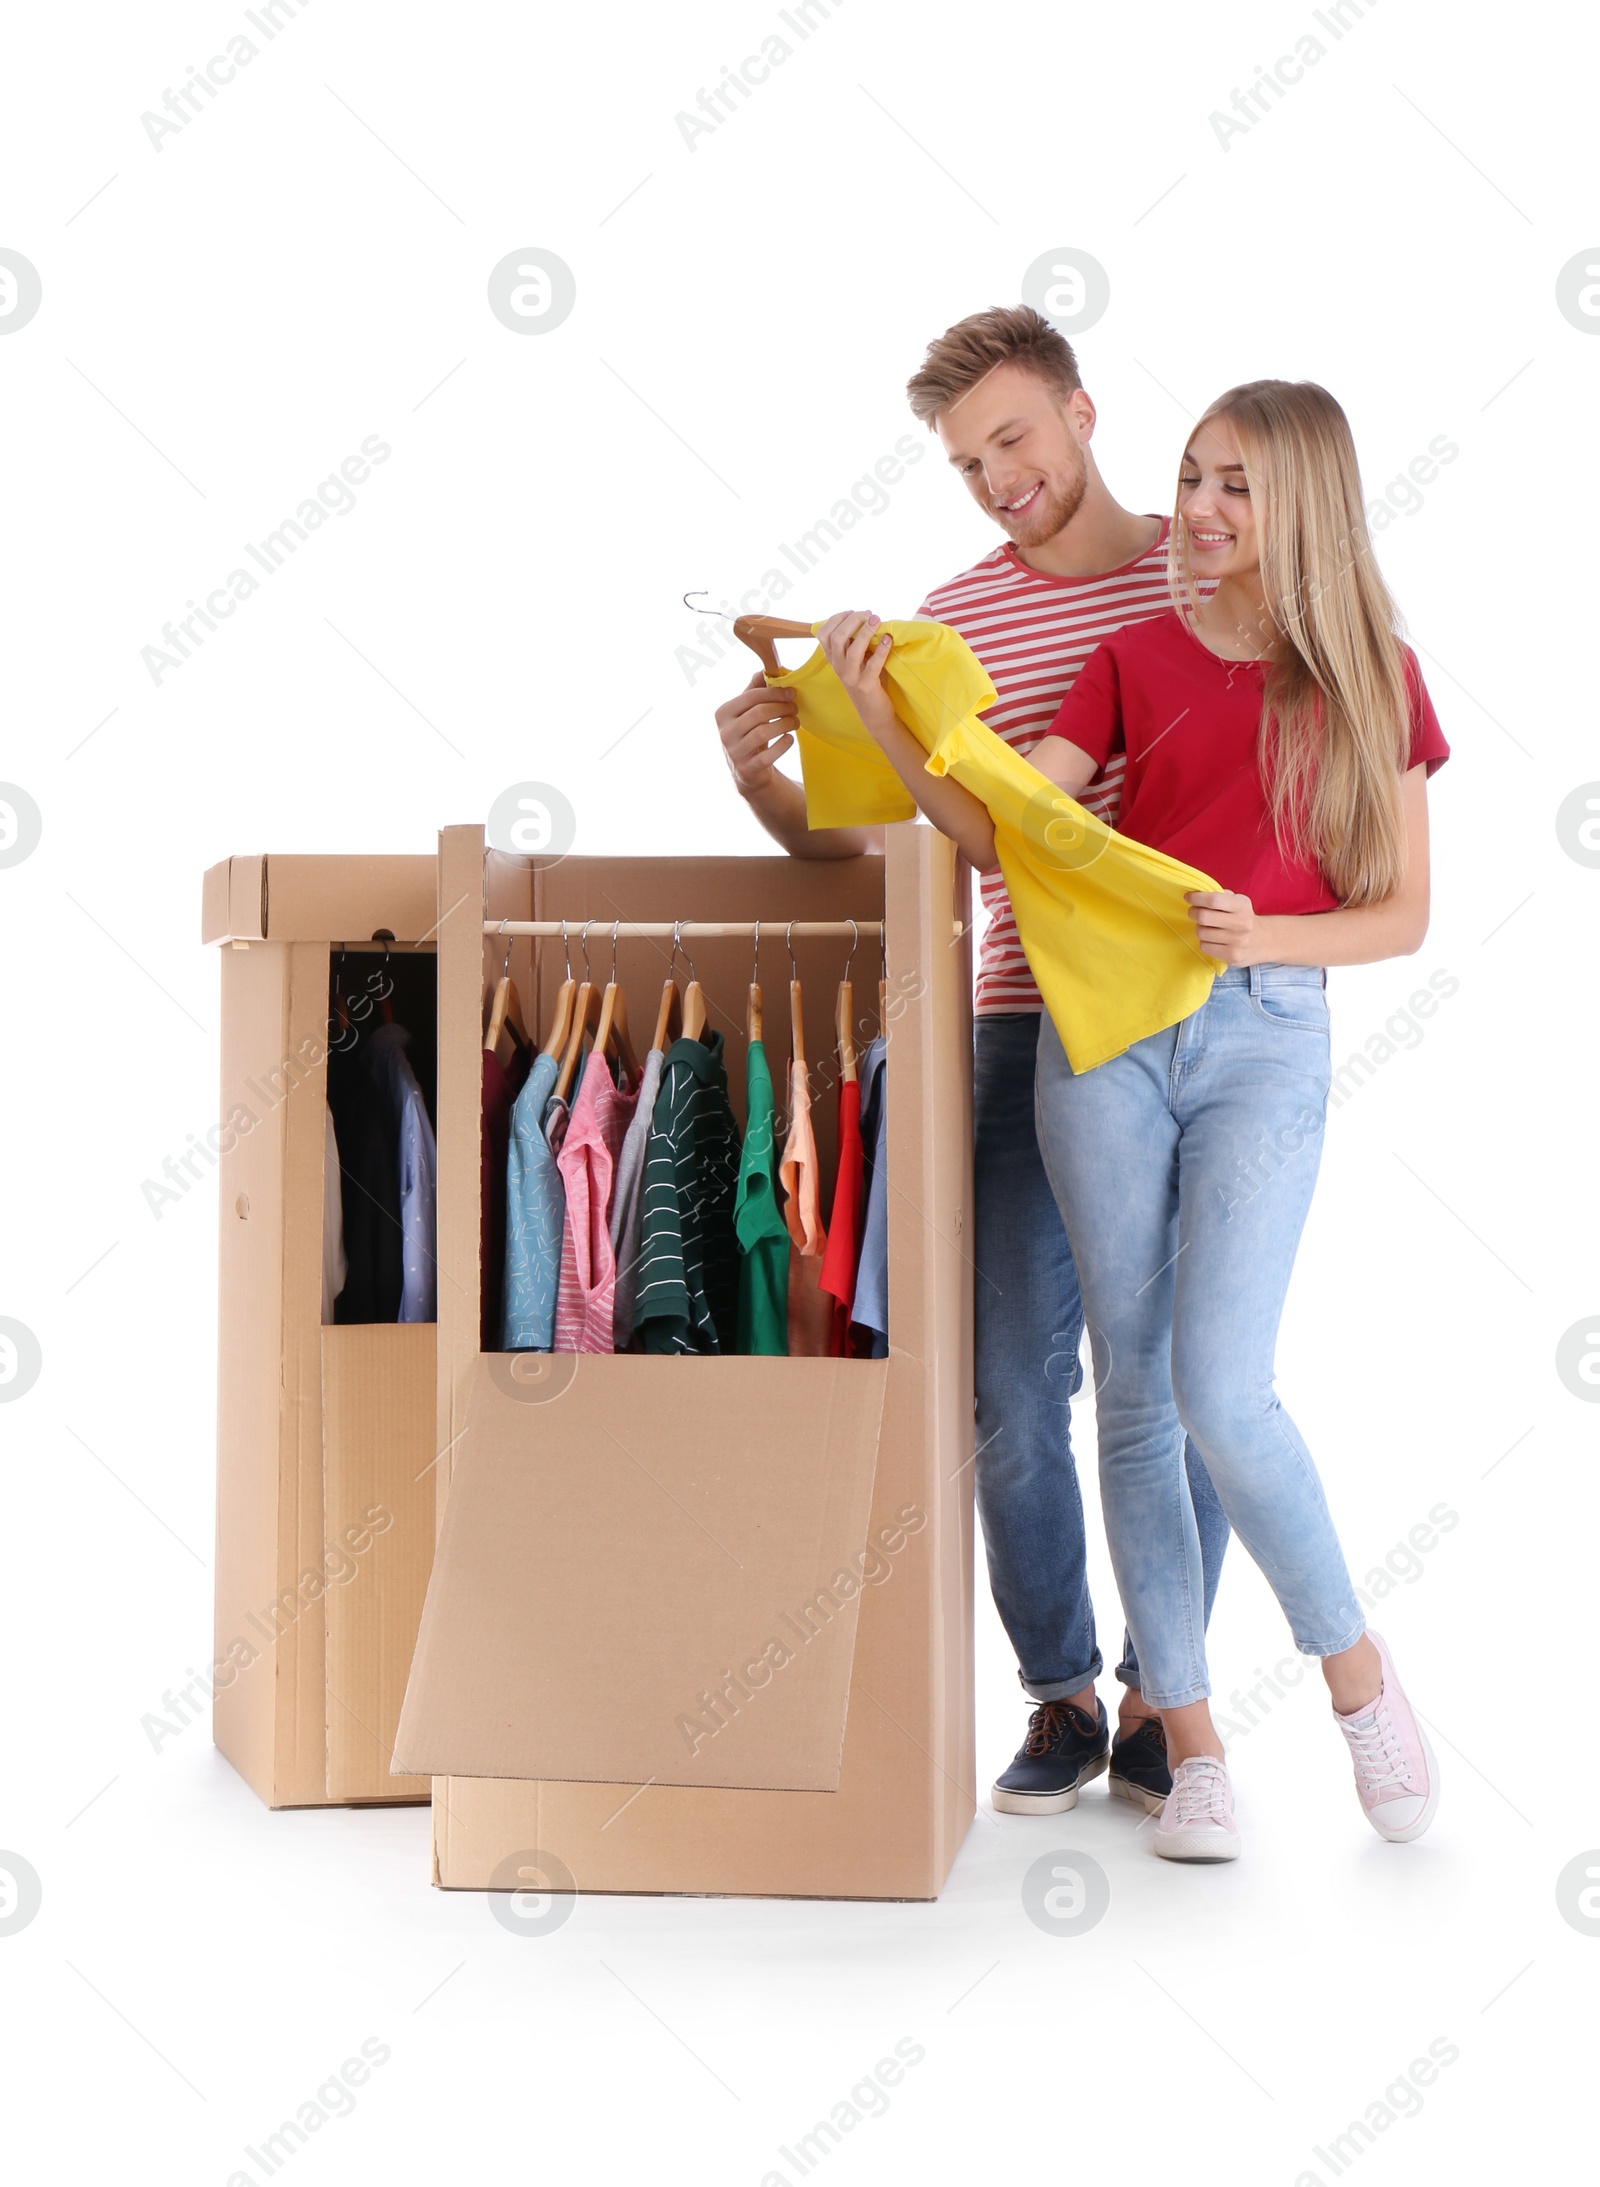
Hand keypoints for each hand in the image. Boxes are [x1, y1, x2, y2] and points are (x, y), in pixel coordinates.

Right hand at [716, 671, 798, 796]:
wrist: (747, 771)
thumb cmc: (749, 734)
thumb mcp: (747, 712)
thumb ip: (754, 691)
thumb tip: (764, 670)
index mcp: (723, 713)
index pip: (751, 697)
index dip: (774, 693)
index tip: (791, 693)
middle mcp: (725, 732)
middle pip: (759, 713)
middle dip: (782, 708)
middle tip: (795, 708)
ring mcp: (734, 752)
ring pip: (763, 732)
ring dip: (785, 724)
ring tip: (795, 722)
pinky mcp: (746, 769)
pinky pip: (768, 755)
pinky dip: (783, 745)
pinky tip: (789, 738)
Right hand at [817, 609, 895, 740]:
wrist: (873, 713)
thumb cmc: (867, 681)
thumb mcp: (857, 660)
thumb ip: (856, 643)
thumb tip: (868, 618)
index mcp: (833, 659)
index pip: (823, 633)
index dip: (837, 619)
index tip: (853, 612)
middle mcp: (837, 667)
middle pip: (836, 637)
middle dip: (852, 621)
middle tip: (869, 614)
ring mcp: (850, 677)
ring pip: (852, 650)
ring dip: (865, 631)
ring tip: (877, 620)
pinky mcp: (865, 685)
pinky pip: (872, 664)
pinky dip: (881, 649)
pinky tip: (888, 638)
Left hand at [1186, 889, 1261, 963]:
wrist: (1264, 941)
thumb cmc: (1243, 917)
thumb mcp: (1237, 902)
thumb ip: (1220, 895)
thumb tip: (1196, 893)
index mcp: (1241, 906)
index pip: (1214, 900)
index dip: (1197, 898)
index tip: (1189, 897)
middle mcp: (1241, 923)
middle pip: (1204, 917)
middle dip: (1193, 913)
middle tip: (1194, 912)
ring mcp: (1237, 941)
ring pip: (1201, 932)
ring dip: (1200, 928)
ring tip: (1208, 928)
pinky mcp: (1232, 956)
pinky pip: (1204, 946)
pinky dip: (1204, 942)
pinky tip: (1213, 940)